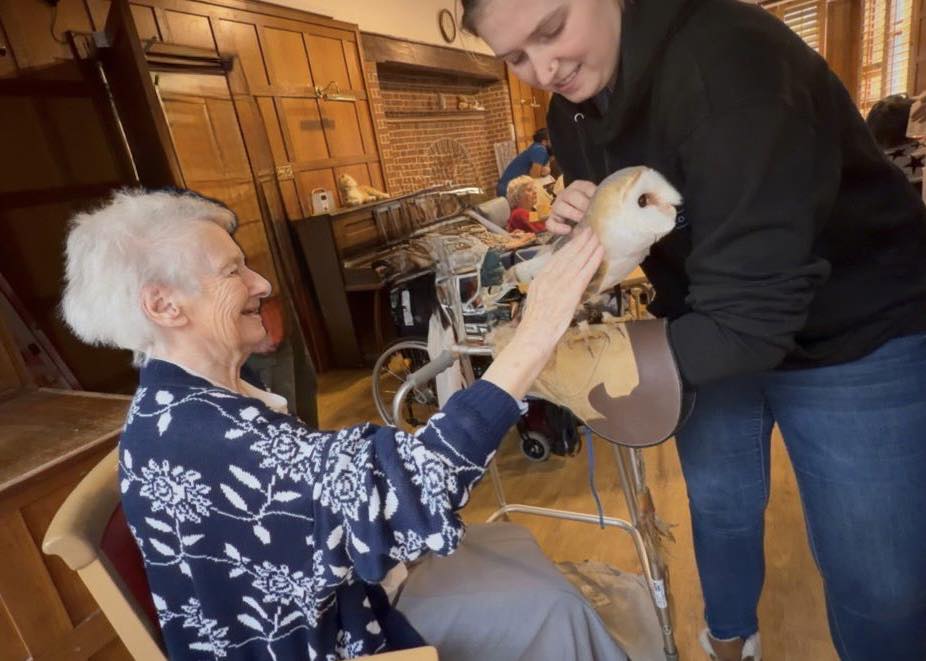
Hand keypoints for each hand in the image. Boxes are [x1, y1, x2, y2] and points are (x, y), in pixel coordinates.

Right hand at [518, 226, 603, 348]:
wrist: (533, 338)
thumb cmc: (535, 328)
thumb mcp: (537, 303)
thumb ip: (547, 292)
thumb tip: (557, 286)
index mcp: (539, 280)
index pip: (556, 258)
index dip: (568, 246)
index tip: (576, 237)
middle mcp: (548, 278)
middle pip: (567, 255)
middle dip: (579, 242)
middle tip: (589, 230)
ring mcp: (559, 284)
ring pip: (577, 260)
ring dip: (588, 247)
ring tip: (597, 236)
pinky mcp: (570, 293)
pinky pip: (584, 272)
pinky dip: (593, 260)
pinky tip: (600, 252)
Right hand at [546, 180, 596, 234]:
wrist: (578, 222)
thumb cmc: (590, 211)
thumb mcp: (595, 203)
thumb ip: (600, 202)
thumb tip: (610, 206)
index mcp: (578, 187)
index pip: (586, 187)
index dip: (593, 196)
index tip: (600, 204)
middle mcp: (565, 194)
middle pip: (571, 196)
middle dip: (583, 205)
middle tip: (592, 214)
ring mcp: (557, 207)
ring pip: (560, 207)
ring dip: (572, 214)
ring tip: (582, 222)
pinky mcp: (552, 220)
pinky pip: (551, 223)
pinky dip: (558, 227)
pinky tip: (568, 230)